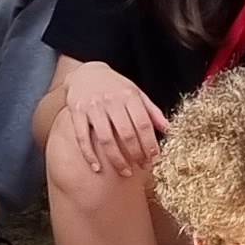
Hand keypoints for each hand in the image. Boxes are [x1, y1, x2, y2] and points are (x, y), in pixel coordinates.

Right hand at [59, 63, 165, 177]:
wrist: (86, 72)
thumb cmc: (114, 85)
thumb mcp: (136, 92)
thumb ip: (152, 111)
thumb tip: (168, 129)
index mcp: (129, 96)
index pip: (143, 124)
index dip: (150, 144)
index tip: (154, 157)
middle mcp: (111, 101)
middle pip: (126, 134)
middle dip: (136, 154)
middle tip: (141, 166)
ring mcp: (93, 107)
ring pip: (106, 139)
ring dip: (117, 159)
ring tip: (125, 172)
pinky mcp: (76, 113)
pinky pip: (83, 137)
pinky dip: (89, 154)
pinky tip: (96, 167)